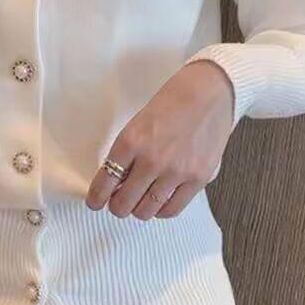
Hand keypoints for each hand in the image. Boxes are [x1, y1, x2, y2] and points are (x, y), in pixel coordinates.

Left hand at [85, 60, 234, 219]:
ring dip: (138, 208)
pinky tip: (159, 200)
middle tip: (118, 201)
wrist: (209, 92)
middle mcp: (151, 160)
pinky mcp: (197, 179)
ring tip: (139, 200)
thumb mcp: (138, 124)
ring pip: (145, 211)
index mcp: (130, 141)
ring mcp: (175, 172)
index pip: (104, 183)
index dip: (96, 198)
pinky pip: (171, 210)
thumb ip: (126, 153)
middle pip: (122, 204)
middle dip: (116, 205)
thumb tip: (115, 181)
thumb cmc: (173, 102)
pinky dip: (160, 209)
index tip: (95, 201)